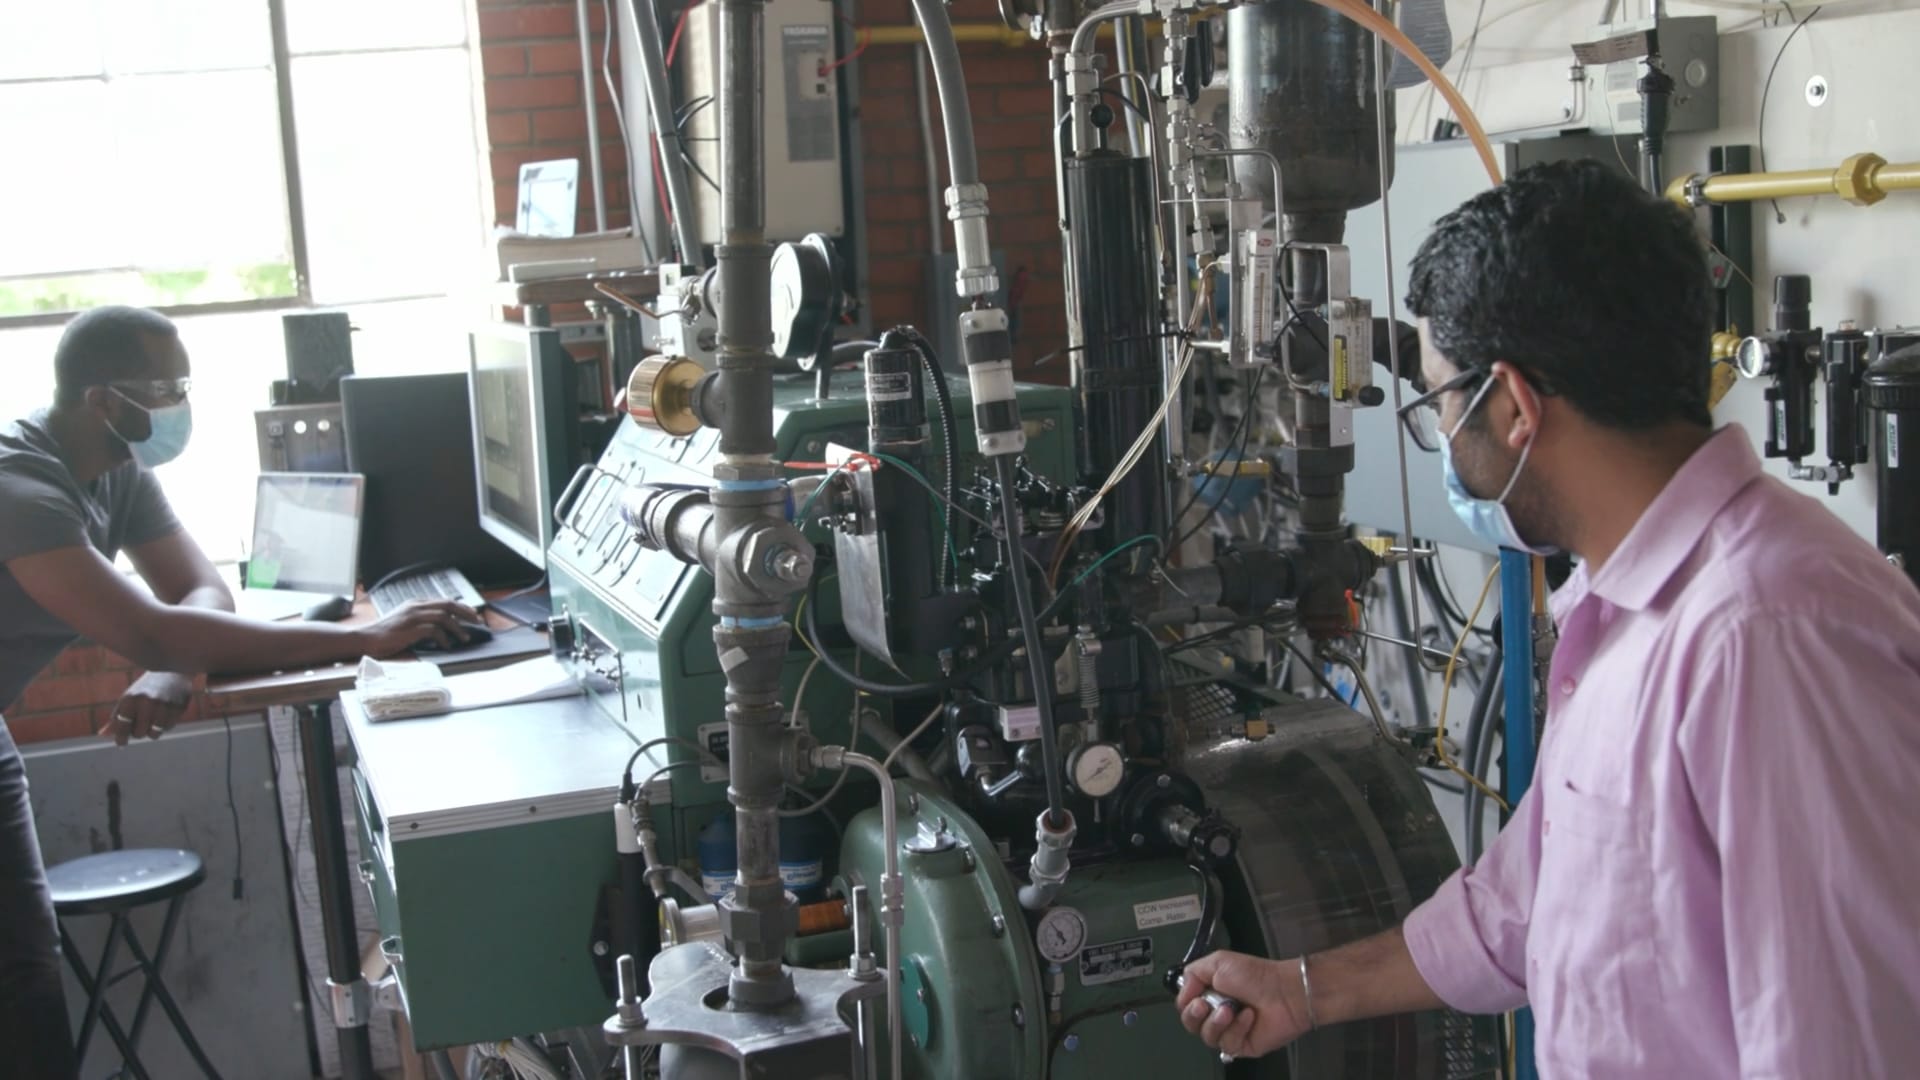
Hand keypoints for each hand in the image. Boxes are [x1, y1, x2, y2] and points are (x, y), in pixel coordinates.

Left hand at [104, 672, 193, 745]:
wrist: (171, 671)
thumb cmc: (145, 689)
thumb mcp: (128, 700)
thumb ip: (117, 718)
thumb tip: (102, 735)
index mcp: (130, 699)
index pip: (122, 727)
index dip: (121, 738)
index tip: (121, 743)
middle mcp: (147, 702)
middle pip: (138, 734)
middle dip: (138, 732)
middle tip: (141, 723)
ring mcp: (164, 705)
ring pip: (154, 734)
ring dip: (152, 731)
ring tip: (153, 719)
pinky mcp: (178, 708)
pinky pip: (168, 728)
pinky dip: (165, 725)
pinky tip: (165, 714)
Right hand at [355, 600, 484, 656]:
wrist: (365, 639)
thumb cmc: (385, 634)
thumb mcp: (405, 622)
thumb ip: (421, 620)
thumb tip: (442, 627)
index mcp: (415, 603)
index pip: (444, 601)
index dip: (461, 607)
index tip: (472, 615)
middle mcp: (416, 607)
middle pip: (448, 605)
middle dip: (466, 613)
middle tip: (478, 622)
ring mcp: (413, 616)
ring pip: (444, 616)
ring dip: (458, 627)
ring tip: (466, 638)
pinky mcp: (411, 629)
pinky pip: (434, 630)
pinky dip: (444, 638)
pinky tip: (448, 645)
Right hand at [1176, 951, 1310, 1059]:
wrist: (1283, 992)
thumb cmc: (1255, 975)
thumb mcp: (1218, 962)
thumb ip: (1192, 973)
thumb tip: (1183, 991)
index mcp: (1209, 993)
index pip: (1185, 1006)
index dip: (1186, 1003)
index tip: (1195, 996)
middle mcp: (1216, 1013)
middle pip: (1191, 1024)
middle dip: (1195, 1015)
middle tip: (1206, 1005)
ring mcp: (1229, 1031)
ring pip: (1207, 1036)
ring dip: (1217, 1022)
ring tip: (1232, 1010)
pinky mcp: (1241, 1045)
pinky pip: (1227, 1044)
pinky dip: (1237, 1029)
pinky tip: (1248, 1017)